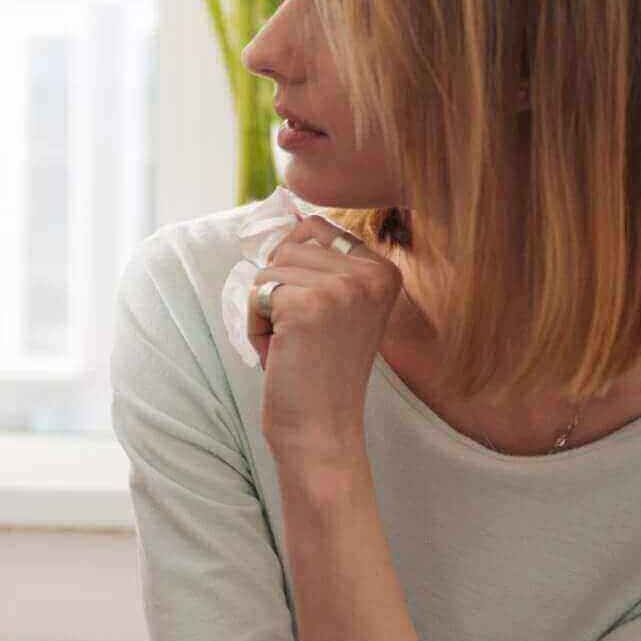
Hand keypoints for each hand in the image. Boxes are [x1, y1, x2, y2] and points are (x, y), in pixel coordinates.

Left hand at [249, 216, 403, 465]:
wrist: (321, 429)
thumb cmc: (318, 370)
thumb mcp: (335, 306)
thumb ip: (321, 262)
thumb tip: (285, 211)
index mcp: (385, 270)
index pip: (314, 228)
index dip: (295, 269)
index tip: (316, 317)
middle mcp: (372, 275)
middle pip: (287, 245)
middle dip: (278, 291)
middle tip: (302, 336)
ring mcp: (343, 289)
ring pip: (268, 270)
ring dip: (266, 312)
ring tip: (294, 347)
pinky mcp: (307, 307)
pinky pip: (255, 294)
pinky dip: (255, 326)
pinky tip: (282, 355)